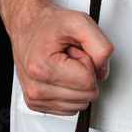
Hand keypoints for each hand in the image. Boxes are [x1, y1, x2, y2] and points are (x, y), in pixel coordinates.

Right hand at [0, 0, 113, 115]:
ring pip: (80, 104)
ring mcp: (34, 98)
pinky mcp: (36, 104)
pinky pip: (70, 108)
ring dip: (77, 83)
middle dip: (84, 74)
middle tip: (69, 56)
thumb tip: (103, 72)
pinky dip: (70, 91)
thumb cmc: (50, 24)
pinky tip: (59, 74)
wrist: (28, 25)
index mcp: (44, 68)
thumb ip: (101, 47)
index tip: (74, 51)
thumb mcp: (82, 23)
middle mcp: (36, 88)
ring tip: (64, 64)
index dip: (88, 63)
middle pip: (86, 95)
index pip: (89, 81)